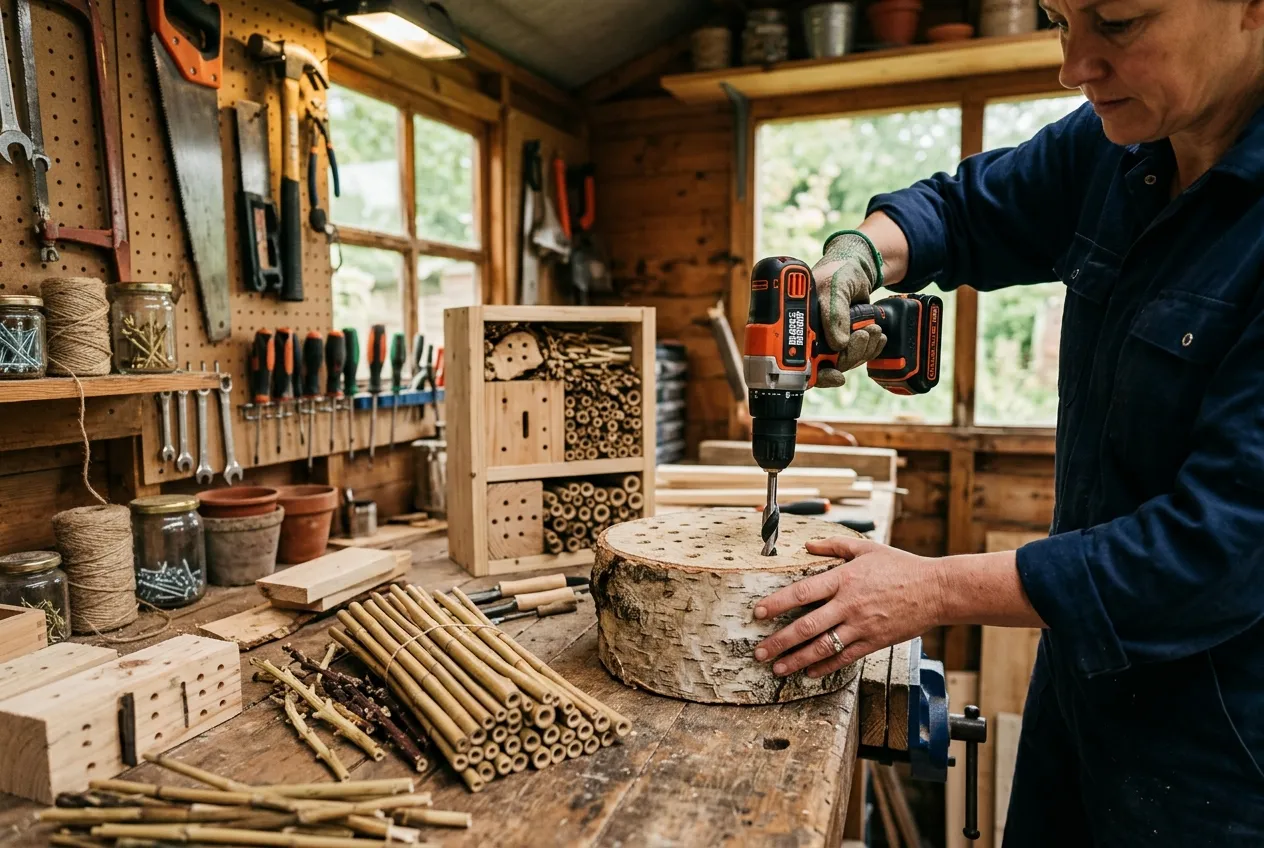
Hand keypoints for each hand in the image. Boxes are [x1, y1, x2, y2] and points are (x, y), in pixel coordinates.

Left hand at [752, 536, 945, 678]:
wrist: (936, 590)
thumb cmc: (901, 566)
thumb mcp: (866, 549)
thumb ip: (834, 547)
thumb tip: (807, 545)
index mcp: (844, 579)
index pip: (802, 592)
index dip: (777, 603)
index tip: (757, 613)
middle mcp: (848, 604)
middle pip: (806, 626)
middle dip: (779, 641)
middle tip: (759, 652)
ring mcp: (861, 625)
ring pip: (822, 647)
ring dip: (796, 660)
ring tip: (777, 668)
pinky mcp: (874, 642)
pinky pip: (844, 657)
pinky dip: (824, 666)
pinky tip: (809, 672)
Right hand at [812, 232, 885, 387]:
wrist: (857, 268)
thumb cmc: (839, 271)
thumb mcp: (835, 286)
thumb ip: (834, 313)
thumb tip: (838, 344)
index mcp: (800, 326)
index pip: (802, 363)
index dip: (818, 374)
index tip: (836, 374)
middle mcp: (811, 337)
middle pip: (827, 366)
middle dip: (849, 356)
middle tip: (862, 334)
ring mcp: (828, 340)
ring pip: (846, 362)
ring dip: (863, 350)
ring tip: (872, 329)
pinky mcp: (845, 340)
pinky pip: (858, 355)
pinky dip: (871, 349)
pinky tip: (877, 337)